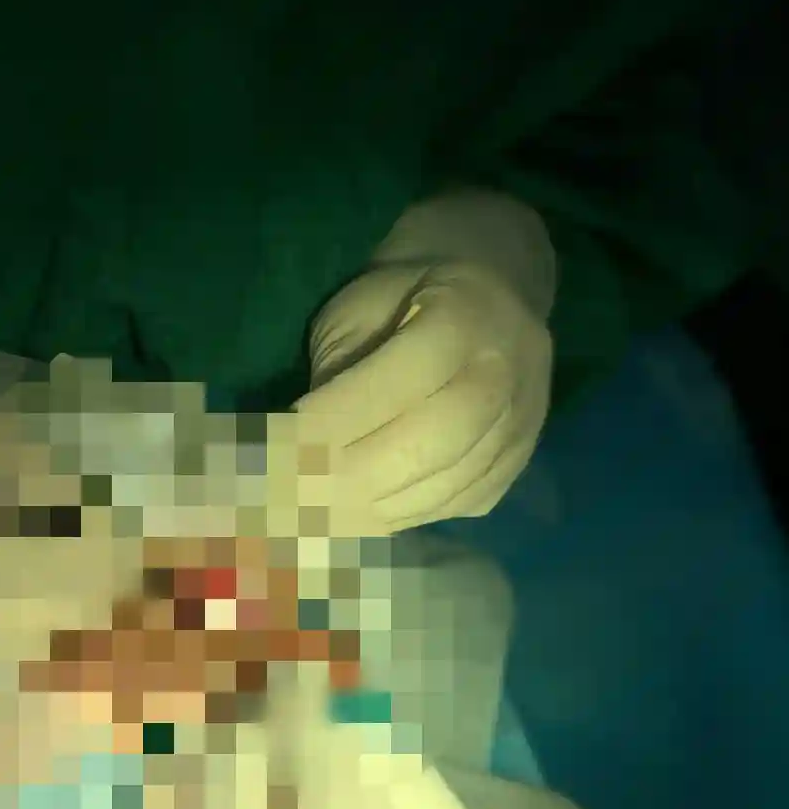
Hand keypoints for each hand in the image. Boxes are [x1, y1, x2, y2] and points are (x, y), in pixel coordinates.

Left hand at [294, 256, 552, 531]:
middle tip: (299, 493)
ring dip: (377, 507)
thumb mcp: (356, 310)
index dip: (339, 420)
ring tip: (320, 513)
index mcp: (464, 313)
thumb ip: (339, 370)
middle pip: (434, 443)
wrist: (485, 292)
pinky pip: (461, 501)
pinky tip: (362, 515)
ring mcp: (523, 419)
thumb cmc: (401, 298)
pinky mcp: (519, 459)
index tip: (286, 445)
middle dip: (358, 475)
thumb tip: (304, 449)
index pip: (399, 382)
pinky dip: (405, 515)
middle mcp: (508, 369)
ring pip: (449, 483)